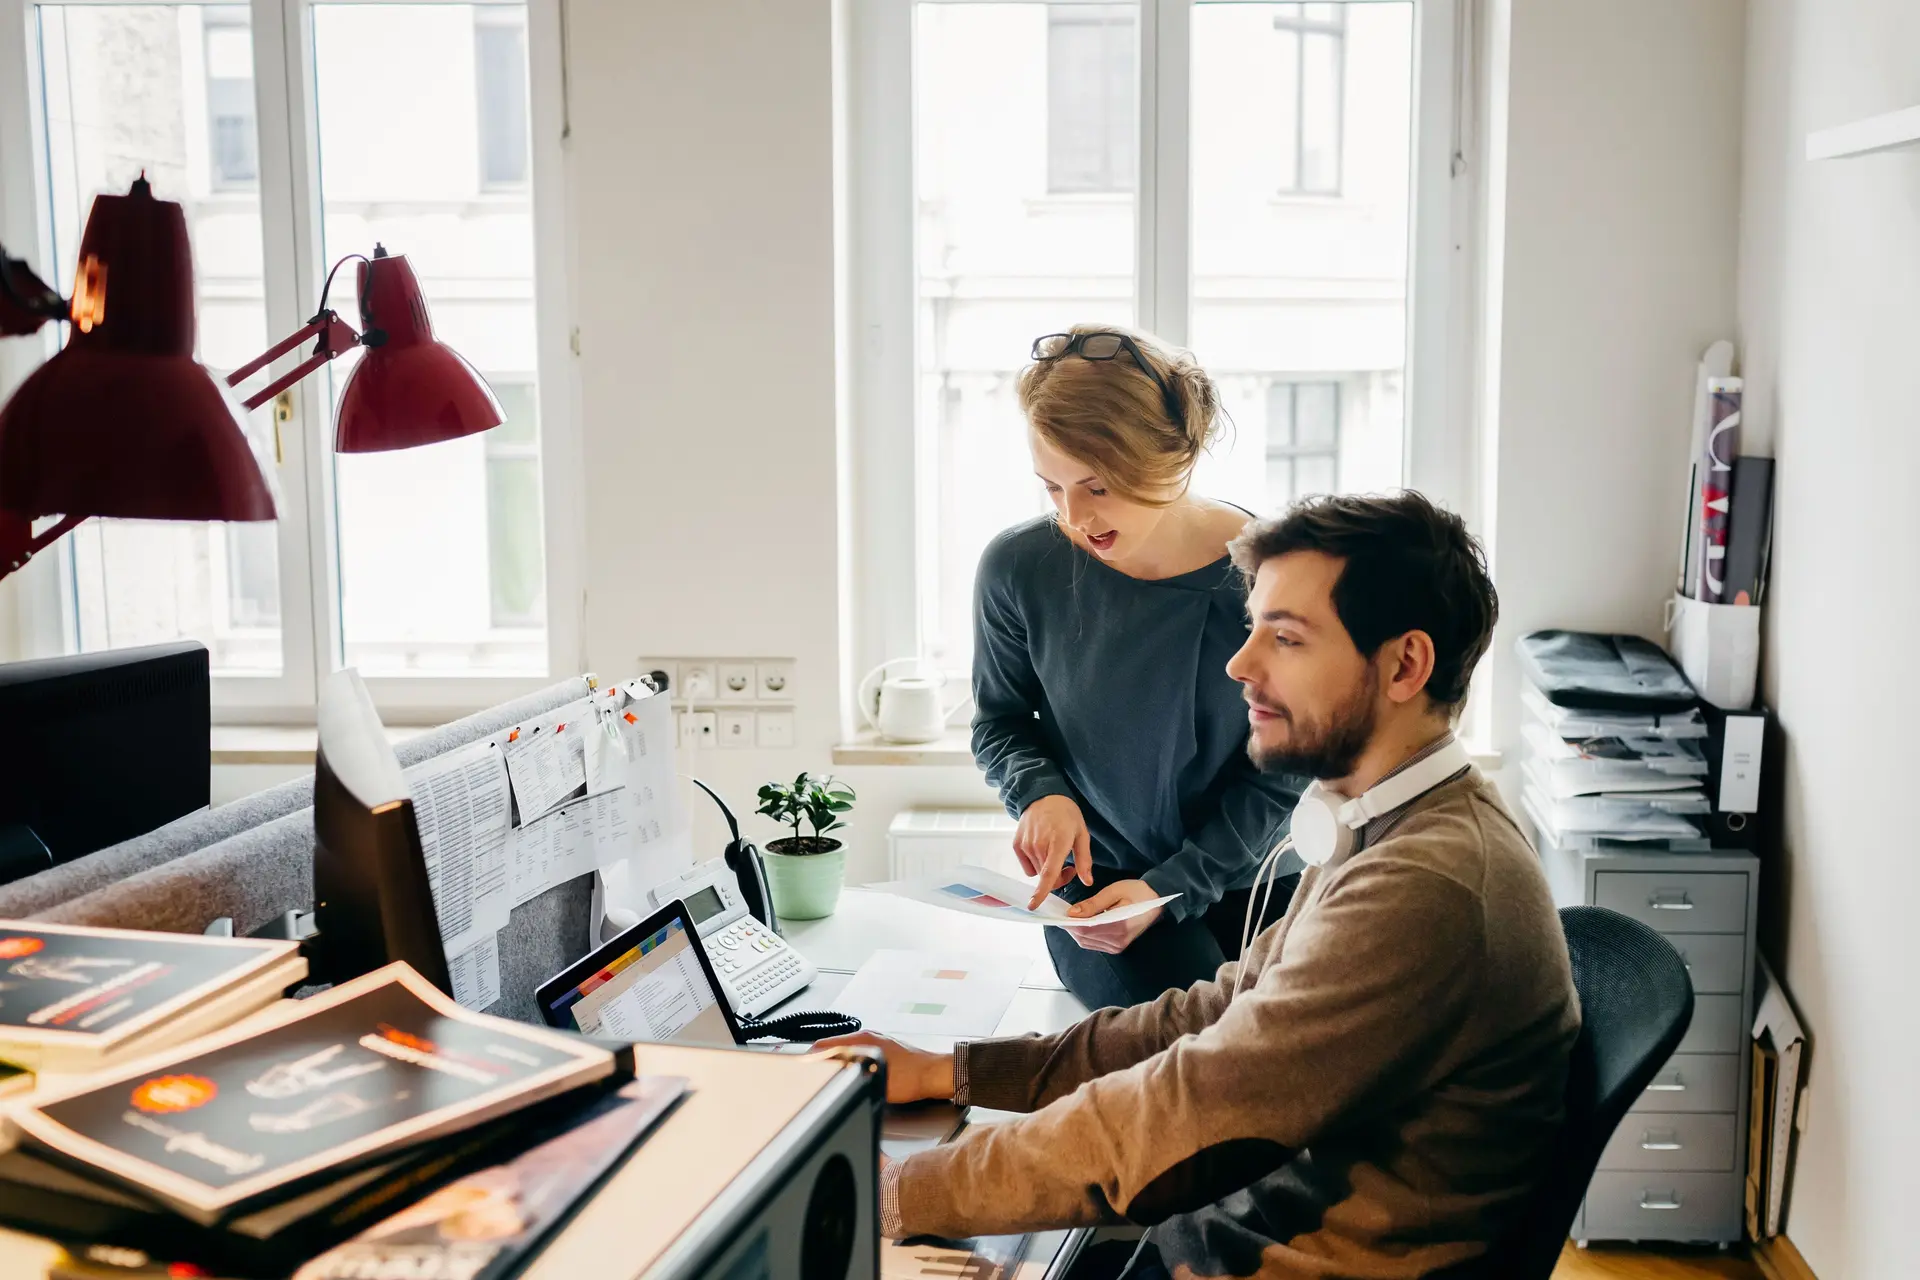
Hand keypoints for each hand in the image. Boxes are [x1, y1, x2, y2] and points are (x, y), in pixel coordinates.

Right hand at [815, 1030, 955, 1103]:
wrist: (933, 1075)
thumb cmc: (910, 1078)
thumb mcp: (874, 1078)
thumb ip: (848, 1070)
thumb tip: (830, 1070)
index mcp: (862, 1040)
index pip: (824, 1044)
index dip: (810, 1057)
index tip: (802, 1067)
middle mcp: (867, 1036)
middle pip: (832, 1045)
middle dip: (820, 1058)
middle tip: (812, 1073)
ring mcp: (875, 1040)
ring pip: (845, 1047)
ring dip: (834, 1058)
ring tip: (829, 1074)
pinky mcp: (882, 1047)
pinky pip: (856, 1051)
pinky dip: (848, 1059)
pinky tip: (850, 1071)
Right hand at [1014, 795, 1092, 909]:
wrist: (1044, 795)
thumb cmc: (1066, 815)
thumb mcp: (1082, 834)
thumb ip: (1084, 860)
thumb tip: (1087, 882)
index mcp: (1057, 843)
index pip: (1048, 873)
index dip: (1042, 892)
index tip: (1034, 905)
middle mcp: (1038, 845)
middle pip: (1046, 877)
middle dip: (1059, 877)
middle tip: (1069, 865)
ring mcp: (1025, 845)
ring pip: (1036, 872)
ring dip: (1046, 870)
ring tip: (1054, 853)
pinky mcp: (1016, 844)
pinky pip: (1026, 866)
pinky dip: (1035, 863)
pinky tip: (1042, 848)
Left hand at [1065, 879, 1163, 953]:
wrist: (1157, 900)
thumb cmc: (1137, 892)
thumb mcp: (1114, 892)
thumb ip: (1092, 904)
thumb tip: (1072, 913)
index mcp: (1119, 926)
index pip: (1086, 930)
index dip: (1069, 923)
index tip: (1058, 914)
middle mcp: (1118, 940)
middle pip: (1084, 938)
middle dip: (1070, 926)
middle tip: (1061, 913)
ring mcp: (1118, 946)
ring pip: (1087, 942)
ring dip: (1076, 931)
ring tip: (1071, 916)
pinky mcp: (1117, 947)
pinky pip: (1094, 943)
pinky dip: (1085, 934)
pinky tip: (1082, 923)